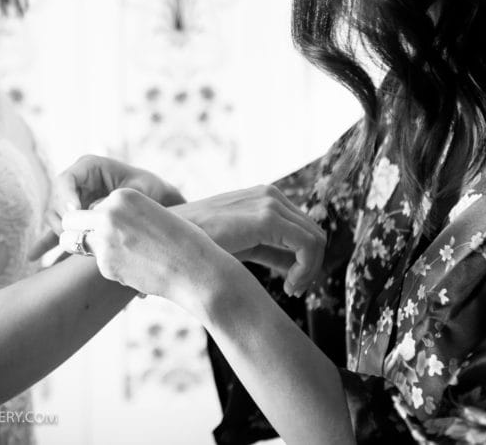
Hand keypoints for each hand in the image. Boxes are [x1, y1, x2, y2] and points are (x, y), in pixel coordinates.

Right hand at [27, 155, 185, 260]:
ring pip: (54, 217)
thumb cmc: (152, 191)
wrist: (161, 204)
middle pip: (55, 201)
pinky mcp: (75, 220)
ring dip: (60, 233)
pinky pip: (57, 231)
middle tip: (77, 235)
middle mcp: (76, 182)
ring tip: (73, 247)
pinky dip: (47, 244)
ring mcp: (73, 201)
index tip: (76, 213)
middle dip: (64, 220)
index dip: (66, 196)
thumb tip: (96, 214)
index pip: (65, 180)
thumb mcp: (137, 191)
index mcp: (89, 167)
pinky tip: (33, 257)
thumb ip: (115, 201)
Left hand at [60, 188, 234, 314]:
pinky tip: (132, 268)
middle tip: (85, 240)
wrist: (195, 268)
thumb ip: (124, 215)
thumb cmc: (182, 239)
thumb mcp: (152, 213)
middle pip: (70, 219)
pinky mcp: (105, 264)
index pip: (92, 205)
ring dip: (84, 248)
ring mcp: (104, 240)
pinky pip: (96, 263)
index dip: (96, 219)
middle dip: (75, 230)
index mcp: (122, 196)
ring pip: (73, 242)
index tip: (108, 229)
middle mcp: (108, 214)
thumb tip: (100, 225)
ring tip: (107, 255)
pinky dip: (109, 267)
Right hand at [169, 186, 325, 294]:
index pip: (304, 229)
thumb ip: (271, 251)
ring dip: (310, 270)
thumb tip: (298, 269)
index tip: (291, 285)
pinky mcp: (266, 218)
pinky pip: (308, 245)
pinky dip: (306, 269)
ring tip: (290, 289)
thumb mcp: (241, 246)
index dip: (306, 261)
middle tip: (292, 290)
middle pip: (315, 233)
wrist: (169, 241)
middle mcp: (269, 195)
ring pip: (316, 240)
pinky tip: (288, 285)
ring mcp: (268, 203)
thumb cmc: (197, 246)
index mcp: (263, 198)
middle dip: (311, 266)